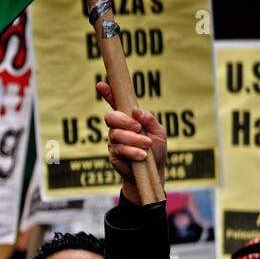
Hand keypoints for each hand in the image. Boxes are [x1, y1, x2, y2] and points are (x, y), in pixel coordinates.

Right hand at [96, 81, 165, 204]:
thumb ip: (150, 120)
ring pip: (116, 135)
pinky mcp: (113, 155)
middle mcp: (118, 128)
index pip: (116, 103)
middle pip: (110, 117)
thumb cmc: (156, 150)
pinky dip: (132, 151)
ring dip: (134, 139)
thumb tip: (137, 111)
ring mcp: (114, 142)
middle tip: (138, 128)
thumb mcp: (159, 132)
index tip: (100, 84)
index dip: (107, 93)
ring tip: (147, 146)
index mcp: (129, 118)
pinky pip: (119, 149)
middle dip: (123, 121)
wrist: (152, 174)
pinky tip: (141, 156)